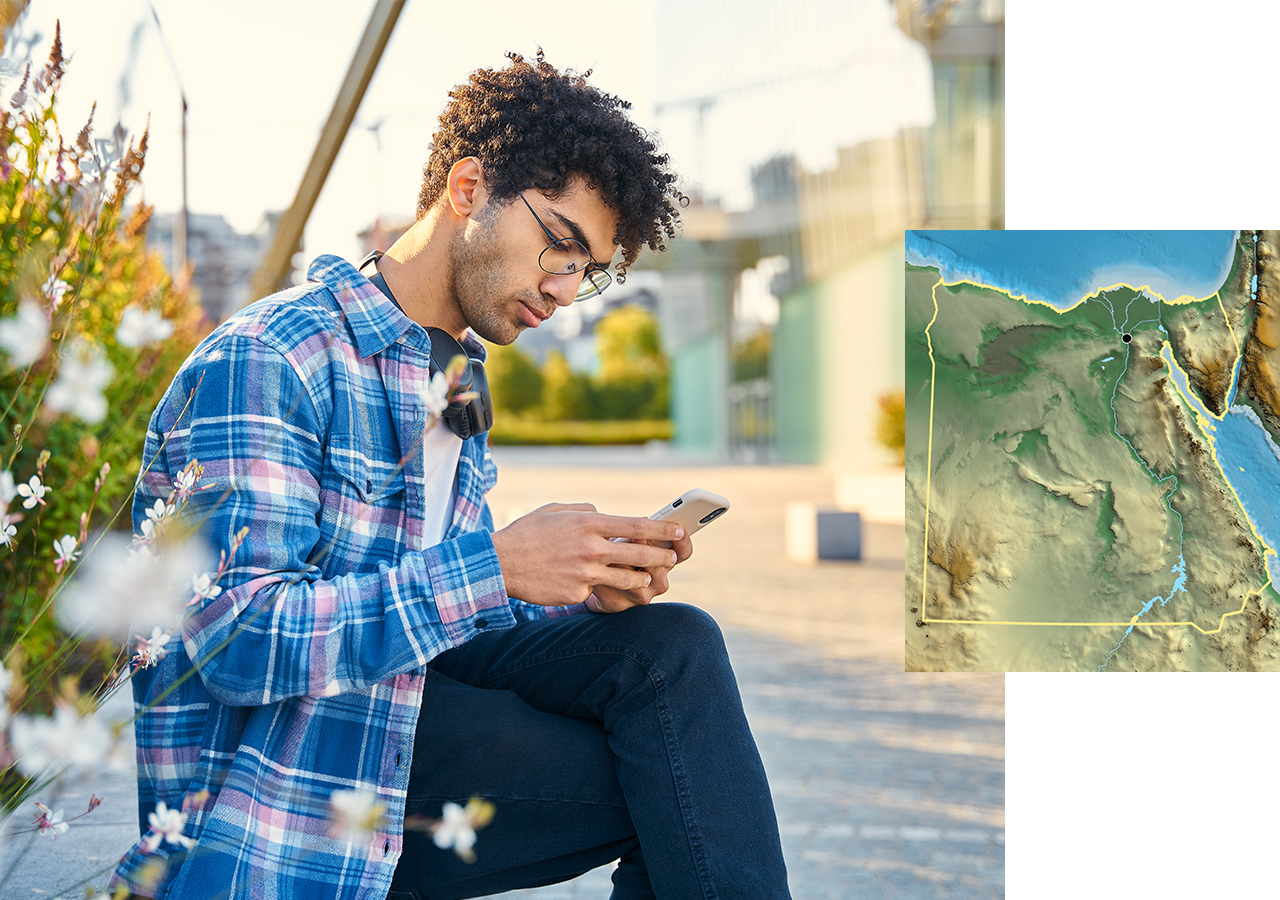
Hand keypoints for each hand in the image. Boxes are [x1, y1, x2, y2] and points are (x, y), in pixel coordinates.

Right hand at [491, 503, 683, 607]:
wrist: (500, 564)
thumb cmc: (527, 534)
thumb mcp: (555, 511)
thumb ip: (584, 511)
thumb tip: (604, 514)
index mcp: (588, 523)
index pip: (636, 525)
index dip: (662, 529)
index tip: (680, 530)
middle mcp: (591, 548)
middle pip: (640, 554)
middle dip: (661, 556)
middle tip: (672, 557)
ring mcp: (585, 574)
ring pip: (628, 578)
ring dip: (641, 578)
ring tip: (646, 577)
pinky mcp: (578, 594)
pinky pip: (599, 592)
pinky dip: (601, 590)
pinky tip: (596, 587)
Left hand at [588, 528, 693, 612]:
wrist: (593, 581)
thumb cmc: (615, 552)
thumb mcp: (629, 540)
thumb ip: (639, 533)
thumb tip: (643, 521)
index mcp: (665, 561)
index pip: (683, 551)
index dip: (683, 540)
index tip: (677, 528)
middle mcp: (659, 581)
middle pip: (661, 563)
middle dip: (646, 549)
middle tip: (634, 538)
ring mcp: (642, 595)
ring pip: (637, 577)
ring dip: (621, 562)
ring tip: (606, 553)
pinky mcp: (621, 604)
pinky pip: (614, 587)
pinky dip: (603, 575)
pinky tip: (593, 567)